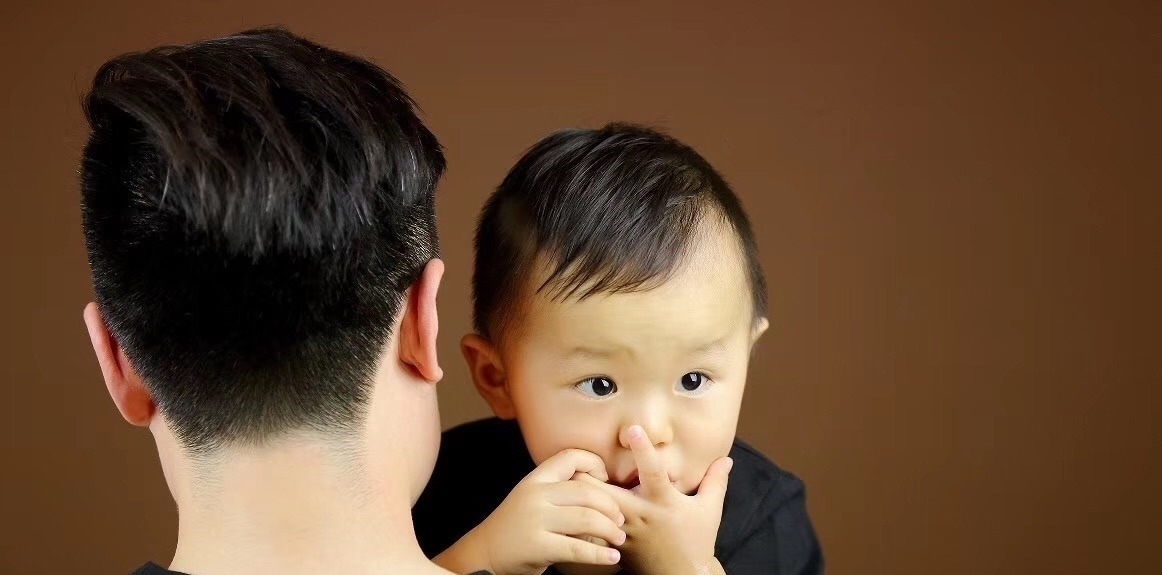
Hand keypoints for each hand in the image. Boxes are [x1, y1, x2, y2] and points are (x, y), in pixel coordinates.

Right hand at [435, 448, 626, 574]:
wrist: (484, 553)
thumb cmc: (516, 526)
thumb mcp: (532, 497)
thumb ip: (558, 488)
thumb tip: (601, 482)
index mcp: (535, 479)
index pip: (570, 457)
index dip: (594, 464)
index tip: (607, 480)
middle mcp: (535, 495)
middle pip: (586, 492)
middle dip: (611, 506)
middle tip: (621, 520)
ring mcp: (536, 520)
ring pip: (586, 518)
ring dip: (610, 530)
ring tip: (619, 539)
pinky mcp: (538, 546)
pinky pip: (577, 548)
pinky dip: (600, 554)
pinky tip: (612, 557)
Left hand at [584, 426, 731, 574]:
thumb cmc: (696, 541)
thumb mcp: (709, 510)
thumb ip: (715, 481)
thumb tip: (726, 459)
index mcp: (663, 501)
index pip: (653, 472)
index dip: (643, 450)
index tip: (633, 428)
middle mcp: (639, 514)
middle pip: (602, 490)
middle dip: (588, 472)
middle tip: (583, 460)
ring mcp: (623, 531)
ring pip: (590, 508)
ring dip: (580, 492)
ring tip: (575, 479)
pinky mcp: (613, 544)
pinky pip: (589, 527)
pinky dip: (581, 513)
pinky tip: (577, 505)